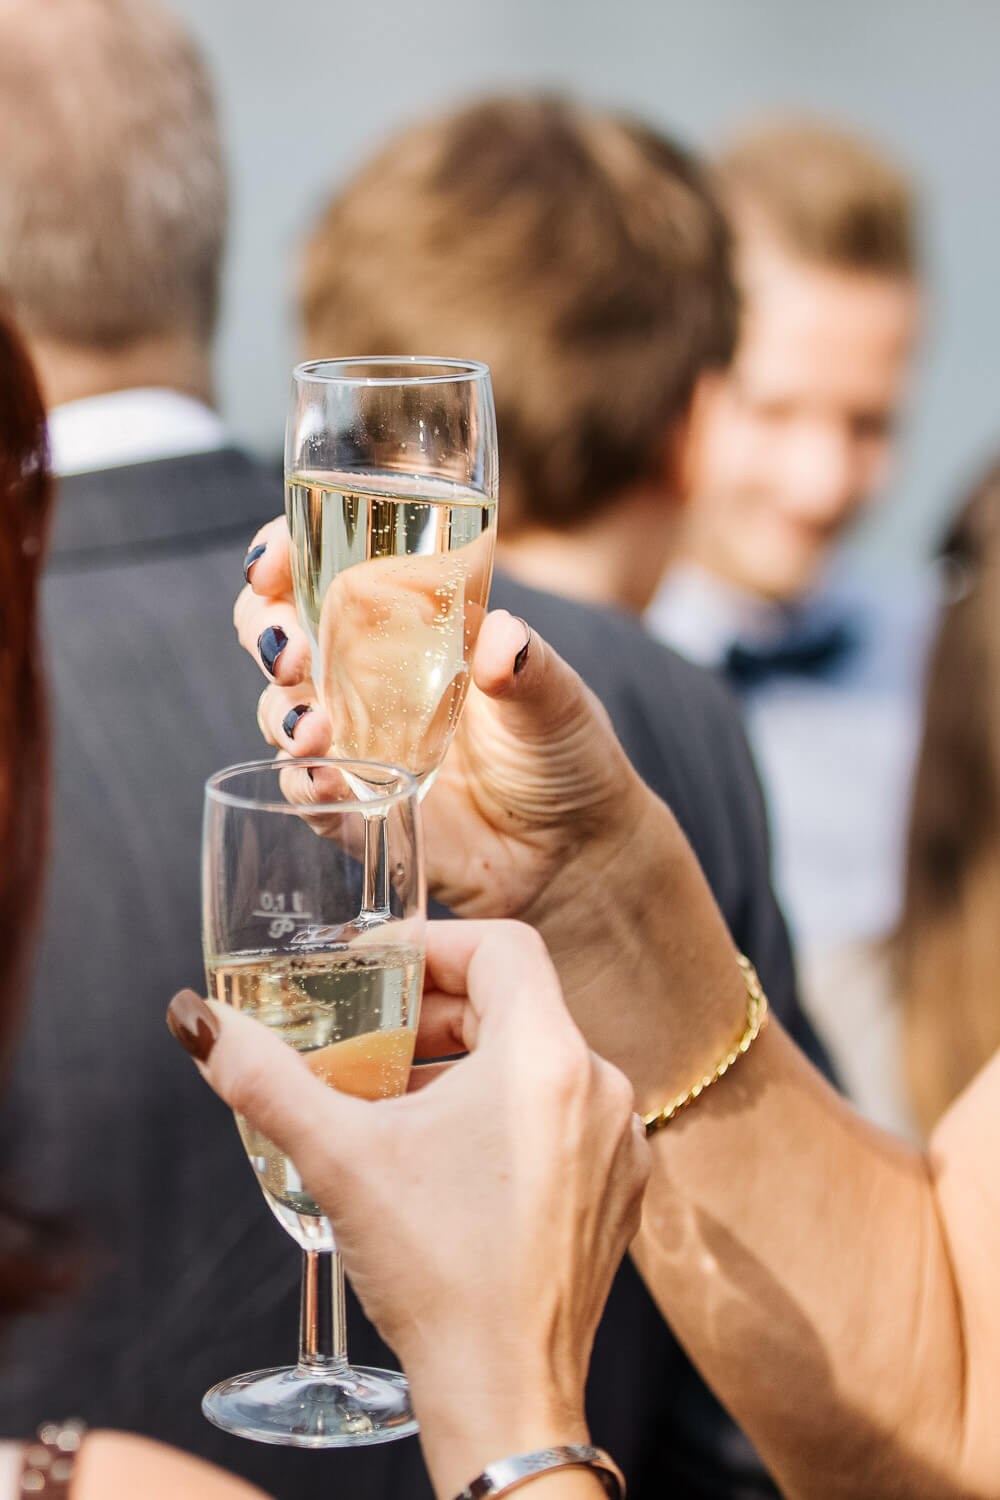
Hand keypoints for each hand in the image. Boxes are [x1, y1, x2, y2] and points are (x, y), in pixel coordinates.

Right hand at [173, 920, 648, 1497]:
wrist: (505, 1394)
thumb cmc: (439, 1273)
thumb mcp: (340, 1159)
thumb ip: (265, 1079)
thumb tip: (201, 1023)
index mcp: (548, 1058)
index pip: (502, 946)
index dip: (433, 945)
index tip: (378, 968)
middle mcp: (601, 1089)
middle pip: (516, 1004)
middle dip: (434, 1012)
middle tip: (369, 1036)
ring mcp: (616, 1143)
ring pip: (537, 1063)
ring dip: (465, 1065)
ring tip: (394, 1099)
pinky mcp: (615, 1191)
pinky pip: (561, 1116)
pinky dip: (503, 1113)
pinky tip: (445, 1157)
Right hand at [236, 518, 649, 923]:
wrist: (577, 848)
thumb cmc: (565, 752)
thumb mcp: (557, 695)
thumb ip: (528, 663)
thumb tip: (500, 639)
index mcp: (408, 625)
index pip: (322, 570)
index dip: (283, 553)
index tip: (276, 561)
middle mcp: (367, 678)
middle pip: (277, 632)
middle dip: (263, 629)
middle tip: (290, 649)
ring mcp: (356, 743)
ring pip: (280, 712)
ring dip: (279, 712)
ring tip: (312, 728)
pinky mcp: (358, 808)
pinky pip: (308, 793)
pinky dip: (304, 783)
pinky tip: (322, 778)